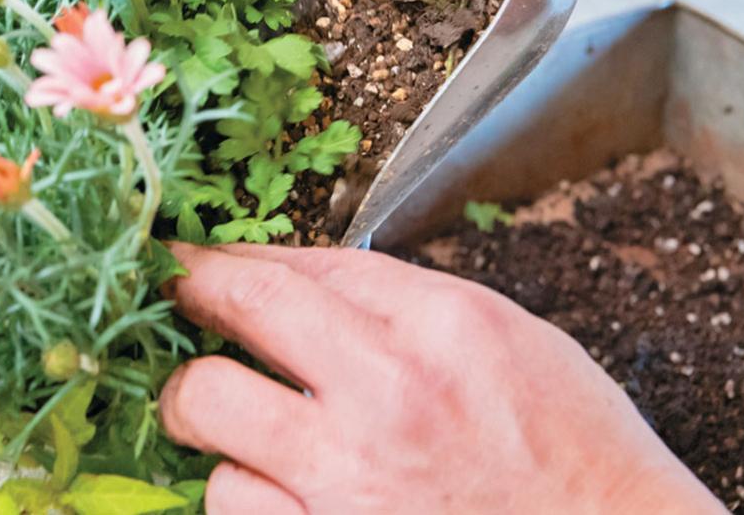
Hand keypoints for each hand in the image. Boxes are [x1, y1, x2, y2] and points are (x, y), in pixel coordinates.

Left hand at [158, 243, 722, 513]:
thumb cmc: (573, 452)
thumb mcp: (509, 341)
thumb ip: (407, 302)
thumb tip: (306, 279)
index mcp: (441, 326)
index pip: (304, 263)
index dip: (233, 254)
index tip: (197, 255)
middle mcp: (387, 393)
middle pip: (240, 309)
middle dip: (187, 291)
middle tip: (170, 294)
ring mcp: (348, 480)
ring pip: (209, 412)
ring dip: (209, 411)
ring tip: (231, 418)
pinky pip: (229, 502)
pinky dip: (239, 488)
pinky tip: (275, 488)